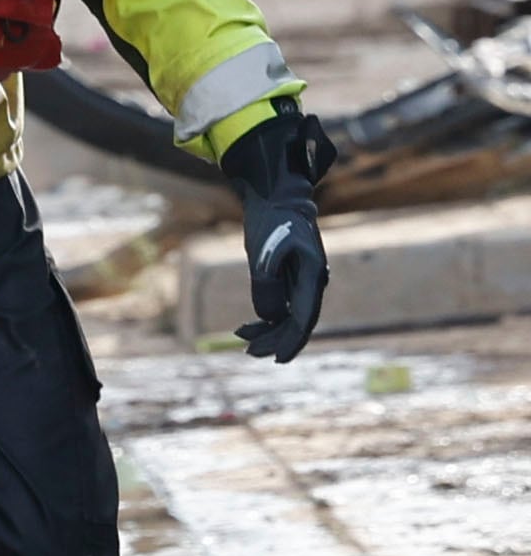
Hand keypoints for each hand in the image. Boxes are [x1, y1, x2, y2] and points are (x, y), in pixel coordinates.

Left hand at [223, 106, 332, 362]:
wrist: (275, 197)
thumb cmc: (271, 222)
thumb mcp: (264, 251)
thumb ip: (267, 285)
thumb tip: (271, 317)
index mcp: (311, 276)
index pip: (305, 318)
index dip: (293, 340)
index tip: (279, 359)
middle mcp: (311, 281)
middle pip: (297, 321)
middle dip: (276, 339)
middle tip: (250, 352)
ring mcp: (301, 279)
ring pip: (288, 315)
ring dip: (269, 330)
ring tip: (244, 340)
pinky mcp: (289, 275)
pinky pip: (281, 303)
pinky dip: (265, 316)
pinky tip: (246, 326)